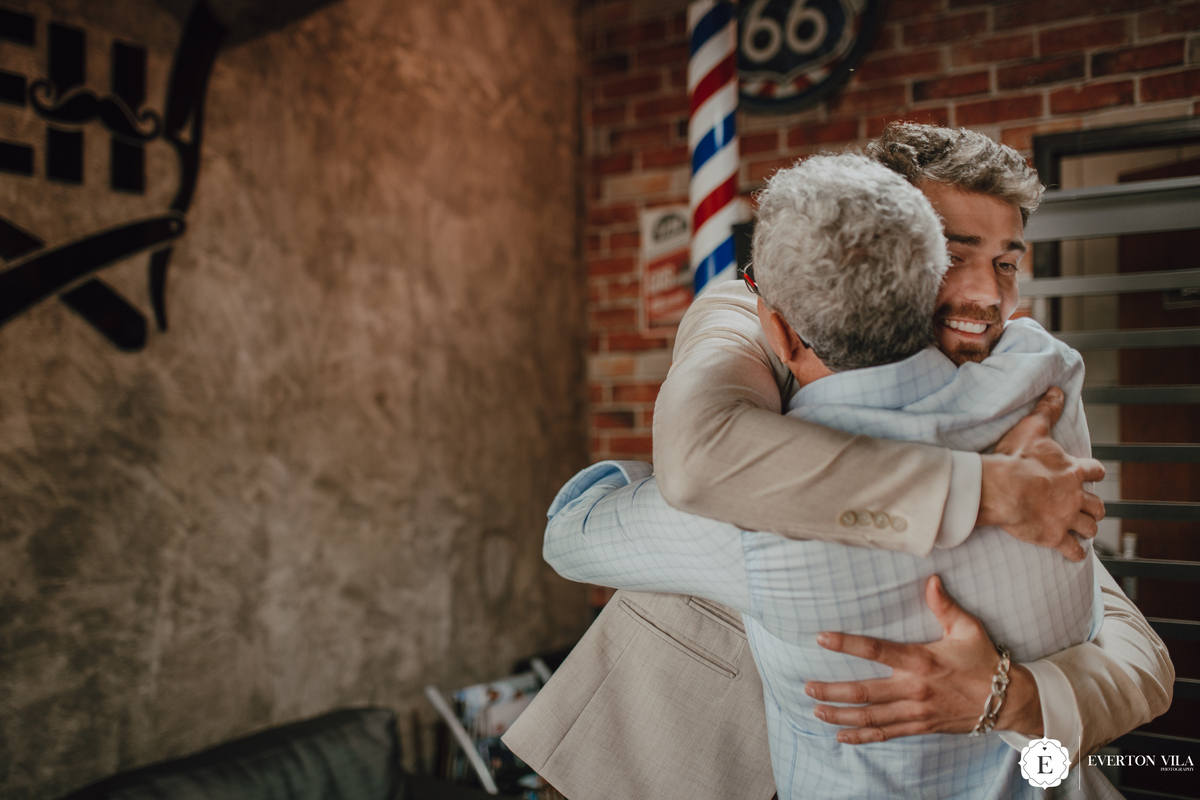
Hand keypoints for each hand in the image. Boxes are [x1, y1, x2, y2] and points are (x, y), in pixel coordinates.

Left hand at [804, 576, 1042, 743]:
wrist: (1006, 701)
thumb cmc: (983, 661)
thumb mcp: (968, 629)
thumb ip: (944, 605)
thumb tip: (930, 579)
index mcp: (921, 661)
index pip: (877, 650)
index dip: (847, 644)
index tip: (821, 638)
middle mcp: (914, 689)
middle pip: (864, 692)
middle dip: (832, 690)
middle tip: (807, 686)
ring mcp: (916, 711)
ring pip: (871, 717)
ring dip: (840, 715)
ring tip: (815, 710)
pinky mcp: (920, 727)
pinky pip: (886, 734)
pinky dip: (862, 736)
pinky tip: (841, 735)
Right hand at [978, 387, 1105, 561]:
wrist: (999, 488)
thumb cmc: (1014, 459)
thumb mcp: (1032, 428)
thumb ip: (1047, 410)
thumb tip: (1057, 390)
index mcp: (1073, 471)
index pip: (1095, 472)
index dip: (1092, 473)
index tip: (1088, 476)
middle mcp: (1075, 496)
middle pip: (1097, 505)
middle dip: (1094, 507)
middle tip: (1085, 508)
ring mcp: (1066, 518)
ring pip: (1090, 527)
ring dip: (1088, 528)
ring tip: (1081, 529)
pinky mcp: (1054, 536)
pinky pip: (1073, 550)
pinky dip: (1075, 552)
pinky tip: (1073, 553)